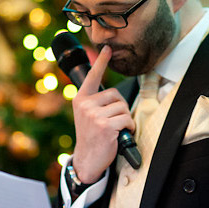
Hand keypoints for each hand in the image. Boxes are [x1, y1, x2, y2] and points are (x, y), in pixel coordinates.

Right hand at [71, 45, 135, 181]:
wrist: (87, 159)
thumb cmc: (91, 136)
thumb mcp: (87, 115)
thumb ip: (95, 102)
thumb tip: (112, 95)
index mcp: (80, 99)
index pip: (92, 77)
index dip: (101, 61)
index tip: (108, 48)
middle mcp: (85, 105)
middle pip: (115, 94)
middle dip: (120, 107)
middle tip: (112, 122)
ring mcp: (94, 115)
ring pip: (123, 107)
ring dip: (125, 119)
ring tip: (114, 130)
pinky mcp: (105, 125)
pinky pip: (127, 118)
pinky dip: (128, 127)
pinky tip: (119, 135)